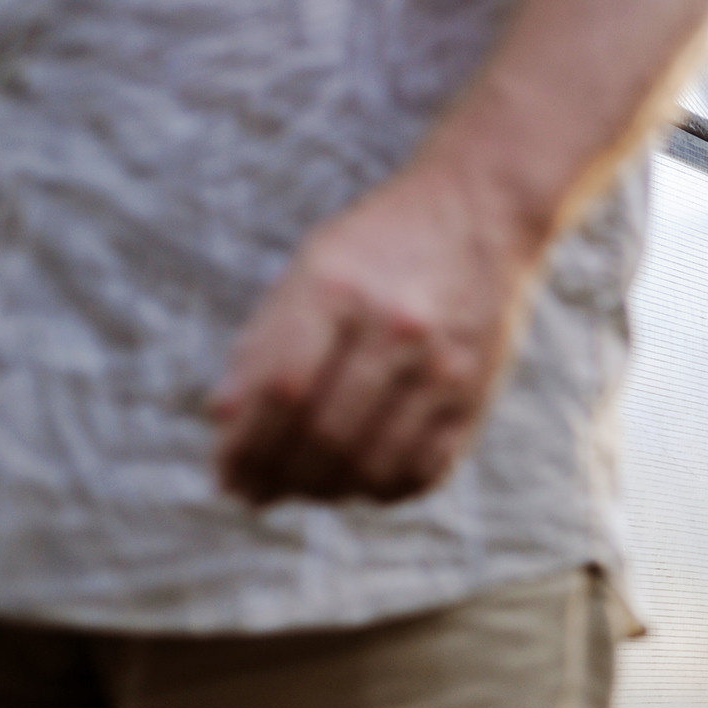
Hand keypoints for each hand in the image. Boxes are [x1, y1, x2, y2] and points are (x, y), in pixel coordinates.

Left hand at [212, 155, 547, 504]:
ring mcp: (444, 367)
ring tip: (300, 489)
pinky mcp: (476, 395)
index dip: (245, 444)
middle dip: (277, 476)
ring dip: (325, 492)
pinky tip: (357, 482)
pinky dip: (381, 490)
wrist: (483, 214)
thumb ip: (265, 341)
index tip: (225, 471)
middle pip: (324, 435)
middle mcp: (395, 329)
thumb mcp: (311, 269)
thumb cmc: (378, 245)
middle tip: (254, 491)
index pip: (280, 389)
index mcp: (338, 287)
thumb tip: (224, 422)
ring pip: (372, 465)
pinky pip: (423, 471)